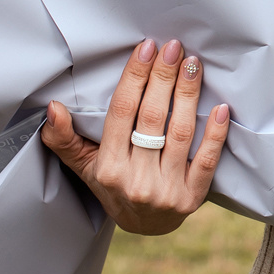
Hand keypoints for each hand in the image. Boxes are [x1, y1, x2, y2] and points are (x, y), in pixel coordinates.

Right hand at [40, 38, 229, 235]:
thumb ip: (63, 137)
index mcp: (108, 168)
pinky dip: (215, 134)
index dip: (135, 78)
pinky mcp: (192, 198)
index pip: (122, 113)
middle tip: (174, 47)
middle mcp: (136, 180)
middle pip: (152, 118)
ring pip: (179, 133)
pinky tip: (221, 107)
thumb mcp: (83, 164)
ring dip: (188, 95)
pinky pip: (206, 161)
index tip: (146, 48)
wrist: (145, 226)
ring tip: (193, 64)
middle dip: (164, 78)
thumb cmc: (113, 185)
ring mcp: (166, 190)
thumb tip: (52, 107)